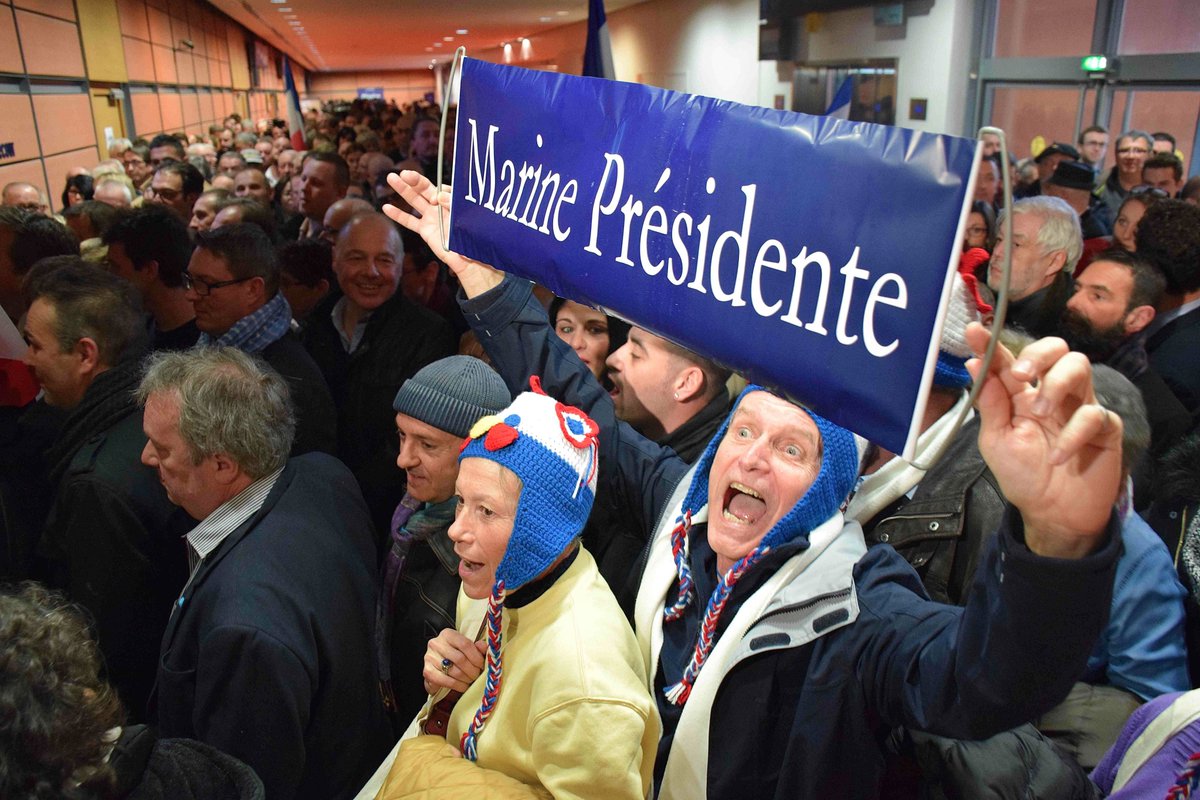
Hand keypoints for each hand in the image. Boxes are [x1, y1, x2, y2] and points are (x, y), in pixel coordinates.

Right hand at [382, 170, 503, 297]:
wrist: (468, 259)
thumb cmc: (472, 237)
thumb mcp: (465, 218)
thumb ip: (452, 205)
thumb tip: (438, 196)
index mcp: (453, 201)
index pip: (442, 188)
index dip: (439, 191)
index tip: (439, 198)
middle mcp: (441, 206)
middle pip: (425, 189)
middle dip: (415, 180)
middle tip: (405, 173)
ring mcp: (432, 217)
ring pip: (415, 200)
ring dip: (403, 189)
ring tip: (391, 178)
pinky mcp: (425, 230)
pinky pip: (410, 221)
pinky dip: (398, 215)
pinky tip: (386, 208)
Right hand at [422, 627, 486, 694]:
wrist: (439, 665)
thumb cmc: (455, 654)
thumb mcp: (466, 647)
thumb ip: (477, 647)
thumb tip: (484, 647)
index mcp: (447, 634)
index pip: (465, 644)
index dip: (477, 657)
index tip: (482, 665)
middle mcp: (436, 643)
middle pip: (460, 659)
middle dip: (472, 670)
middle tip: (477, 675)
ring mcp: (429, 657)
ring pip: (454, 671)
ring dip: (466, 679)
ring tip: (471, 681)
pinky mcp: (427, 671)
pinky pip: (445, 681)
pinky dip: (457, 685)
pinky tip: (463, 686)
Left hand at [965, 323, 1121, 558]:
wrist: (1052, 514)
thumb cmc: (1023, 476)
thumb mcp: (996, 441)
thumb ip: (990, 405)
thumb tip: (975, 364)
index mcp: (1022, 396)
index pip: (1010, 362)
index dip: (993, 346)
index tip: (975, 332)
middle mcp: (1052, 395)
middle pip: (1057, 350)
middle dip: (1039, 353)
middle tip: (1022, 373)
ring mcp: (1080, 407)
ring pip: (1080, 366)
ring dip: (1057, 383)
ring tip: (1041, 412)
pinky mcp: (1104, 428)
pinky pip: (1095, 414)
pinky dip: (1074, 434)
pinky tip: (1057, 457)